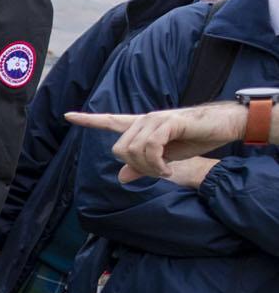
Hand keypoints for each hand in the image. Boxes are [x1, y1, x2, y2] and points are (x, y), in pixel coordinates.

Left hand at [72, 103, 244, 179]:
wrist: (225, 126)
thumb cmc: (197, 139)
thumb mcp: (167, 158)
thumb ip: (143, 166)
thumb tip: (121, 177)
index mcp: (142, 126)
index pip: (111, 121)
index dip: (89, 120)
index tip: (68, 116)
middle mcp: (145, 119)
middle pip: (119, 149)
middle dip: (136, 167)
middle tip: (158, 173)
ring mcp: (156, 119)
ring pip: (133, 150)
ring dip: (148, 168)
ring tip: (165, 170)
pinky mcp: (168, 122)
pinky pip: (149, 147)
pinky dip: (156, 163)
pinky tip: (167, 168)